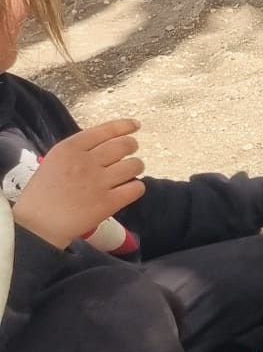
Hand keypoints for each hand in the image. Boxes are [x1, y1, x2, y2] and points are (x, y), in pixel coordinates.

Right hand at [11, 119, 145, 246]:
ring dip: (136, 167)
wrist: (36, 225)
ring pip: (134, 165)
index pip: (104, 130)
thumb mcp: (53, 162)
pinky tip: (128, 190)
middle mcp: (85, 162)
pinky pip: (136, 188)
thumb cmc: (42, 195)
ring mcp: (98, 182)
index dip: (124, 126)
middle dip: (131, 147)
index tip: (135, 126)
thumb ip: (78, 152)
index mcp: (68, 149)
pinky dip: (136, 188)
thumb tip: (106, 145)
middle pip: (124, 145)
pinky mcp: (108, 202)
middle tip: (129, 154)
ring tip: (128, 174)